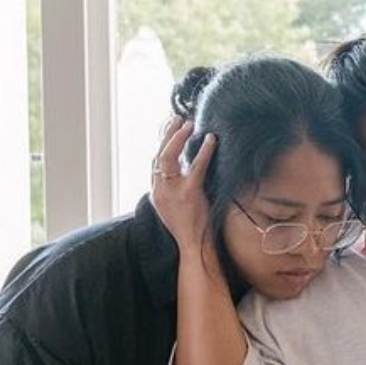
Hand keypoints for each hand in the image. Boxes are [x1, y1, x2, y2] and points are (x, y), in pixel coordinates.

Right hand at [150, 117, 216, 255]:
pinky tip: (210, 140)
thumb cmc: (191, 226)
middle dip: (167, 134)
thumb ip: (176, 187)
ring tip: (188, 124)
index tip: (168, 126)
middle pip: (158, 155)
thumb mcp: (176, 205)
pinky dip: (203, 151)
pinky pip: (195, 167)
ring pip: (168, 157)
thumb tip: (184, 167)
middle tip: (177, 118)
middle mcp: (160, 189)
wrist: (193, 246)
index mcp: (156, 192)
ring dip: (178, 137)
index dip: (162, 141)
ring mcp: (172, 191)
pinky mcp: (189, 193)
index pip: (155, 161)